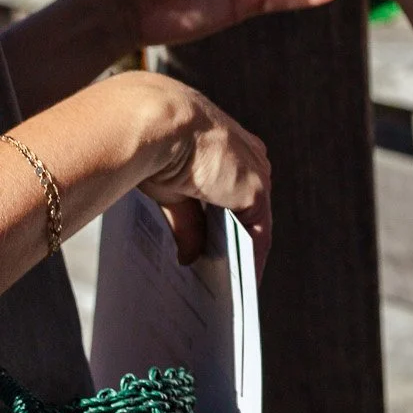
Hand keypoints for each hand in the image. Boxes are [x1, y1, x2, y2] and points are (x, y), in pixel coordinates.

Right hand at [130, 71, 271, 276]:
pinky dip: (251, 262)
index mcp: (224, 148)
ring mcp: (255, 174)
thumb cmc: (153, 143)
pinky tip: (241, 288)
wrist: (158, 122)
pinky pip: (258, 236)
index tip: (211, 251)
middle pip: (244, 211)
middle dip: (232, 245)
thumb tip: (190, 257)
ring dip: (242, 257)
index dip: (220, 223)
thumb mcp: (172, 190)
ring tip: (228, 291)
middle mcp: (247, 159)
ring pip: (252, 225)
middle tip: (220, 281)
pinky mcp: (256, 191)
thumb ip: (187, 223)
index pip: (228, 192)